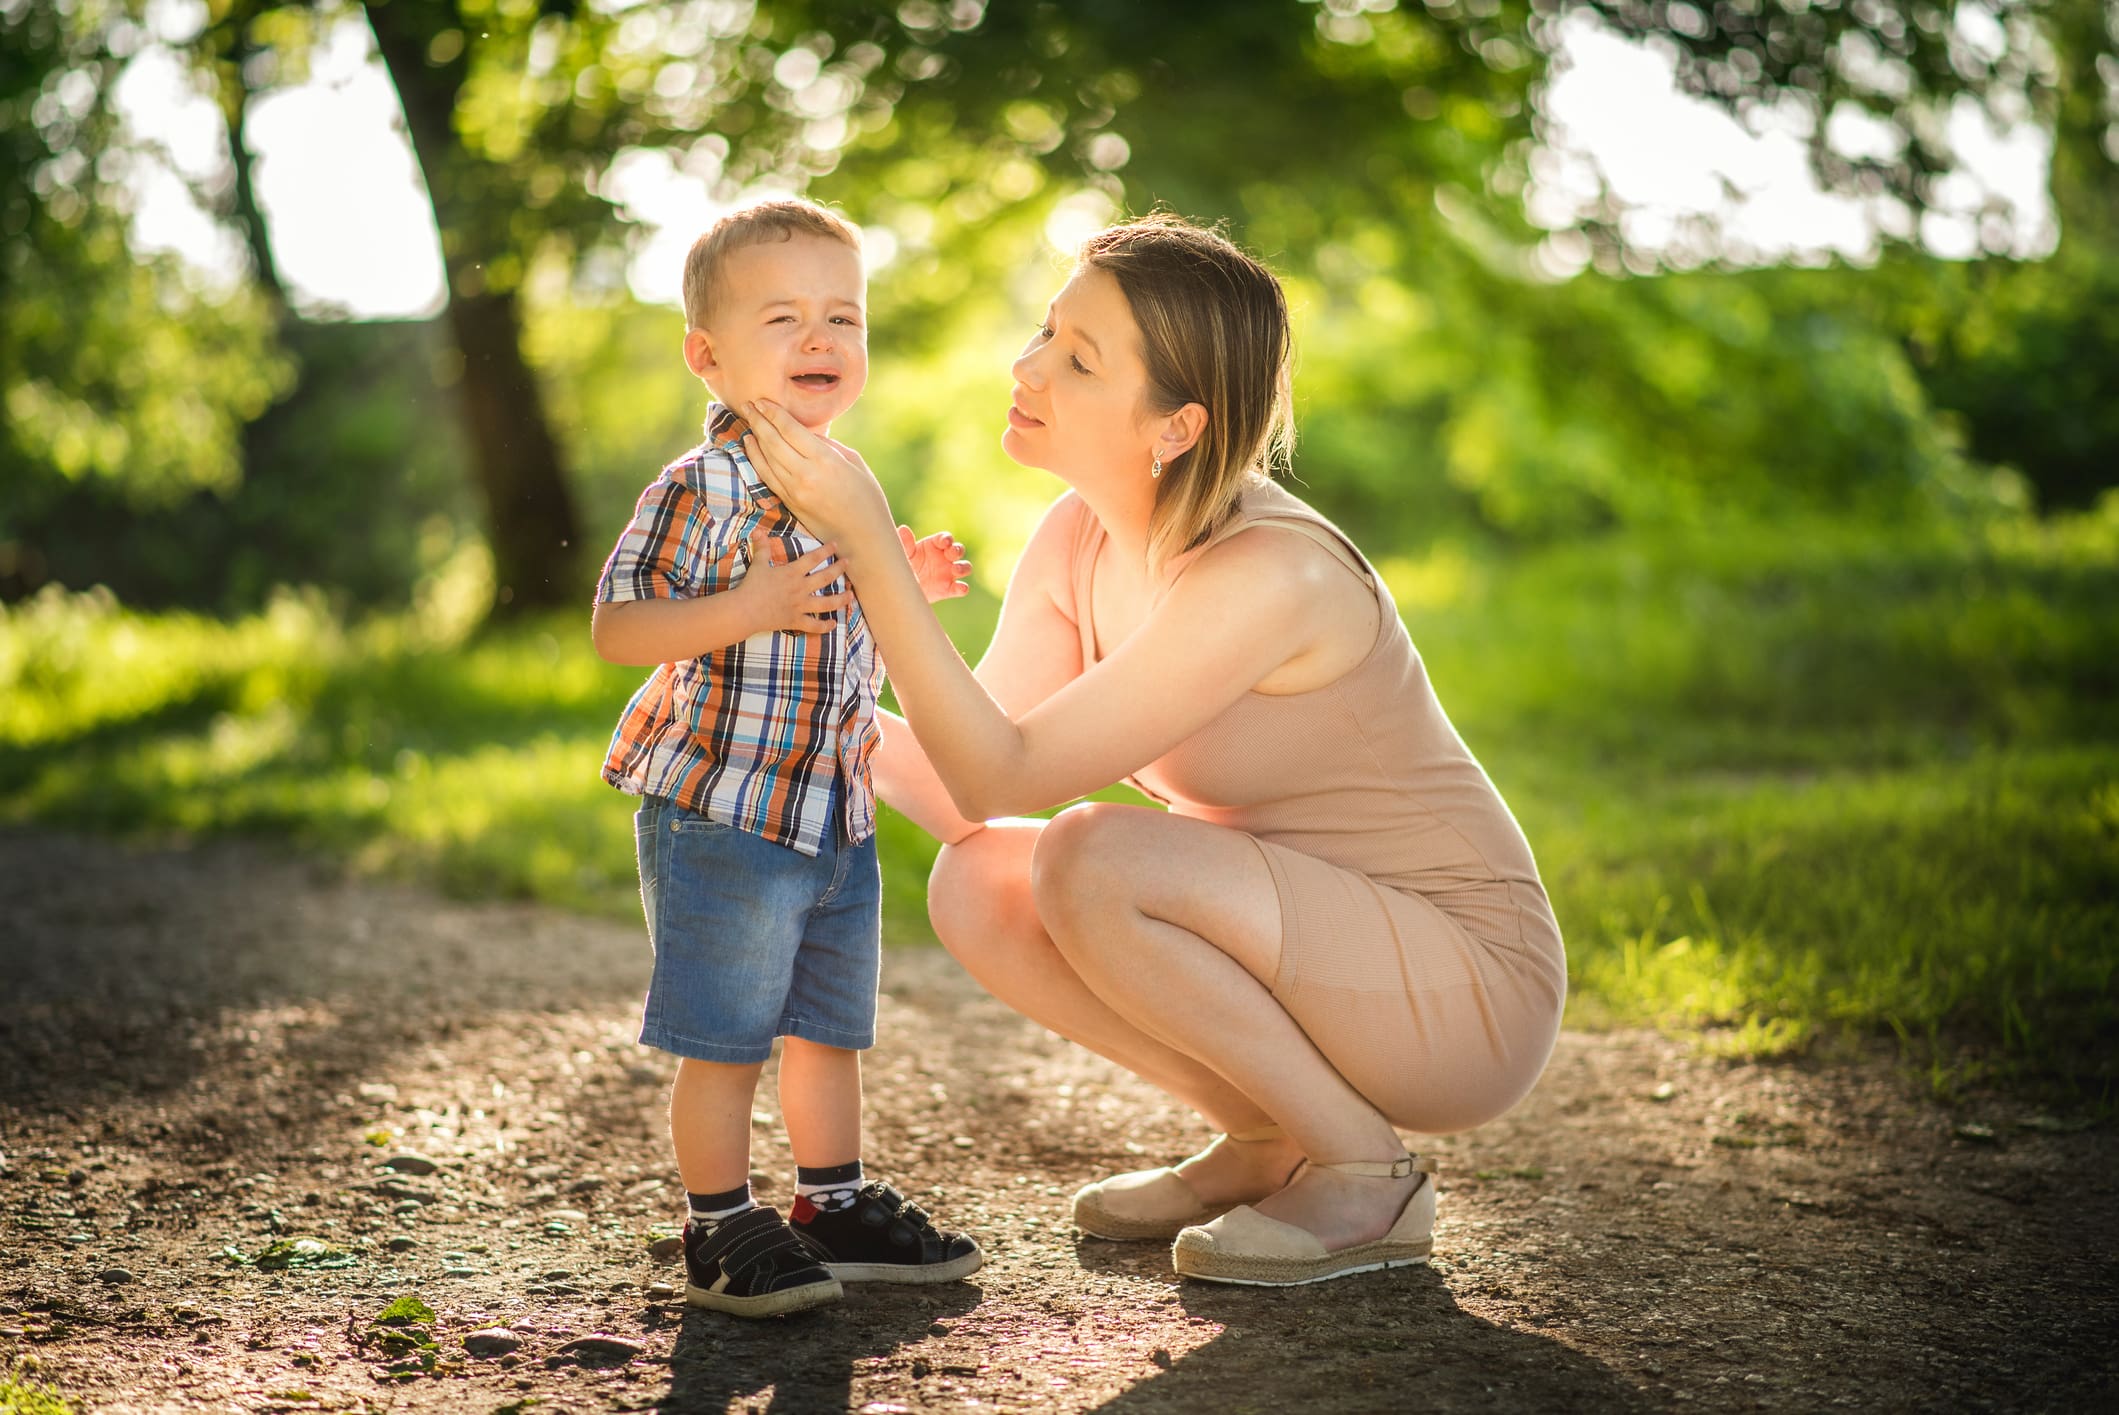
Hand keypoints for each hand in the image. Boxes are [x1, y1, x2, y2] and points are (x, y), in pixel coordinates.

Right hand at [733, 531, 848, 634]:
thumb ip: (762, 548)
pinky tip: (833, 624)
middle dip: (839, 569)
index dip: (826, 550)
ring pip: (826, 603)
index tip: (836, 545)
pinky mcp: (796, 621)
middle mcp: (801, 589)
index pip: (813, 559)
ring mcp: (800, 606)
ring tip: (851, 596)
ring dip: (841, 599)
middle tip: (849, 563)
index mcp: (793, 573)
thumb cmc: (751, 586)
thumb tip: (758, 531)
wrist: (745, 610)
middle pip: (825, 578)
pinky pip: (813, 625)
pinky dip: (824, 626)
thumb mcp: (758, 564)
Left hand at [741, 400, 893, 548]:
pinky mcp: (790, 504)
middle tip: (748, 404)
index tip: (762, 400)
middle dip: (759, 420)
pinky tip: (751, 446)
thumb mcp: (855, 464)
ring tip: (748, 420)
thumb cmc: (868, 500)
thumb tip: (807, 435)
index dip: (773, 413)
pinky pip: (767, 476)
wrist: (864, 540)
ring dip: (754, 437)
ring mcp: (794, 491)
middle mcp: (805, 475)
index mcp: (825, 460)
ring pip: (766, 459)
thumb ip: (829, 446)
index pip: (790, 430)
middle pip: (773, 441)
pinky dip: (756, 459)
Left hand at [899, 526, 971, 602]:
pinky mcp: (948, 588)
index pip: (945, 538)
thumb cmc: (903, 567)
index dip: (947, 539)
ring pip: (965, 567)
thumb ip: (905, 544)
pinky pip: (960, 588)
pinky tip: (961, 588)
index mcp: (934, 545)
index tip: (944, 542)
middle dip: (957, 550)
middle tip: (951, 554)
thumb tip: (903, 529)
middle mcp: (945, 557)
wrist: (902, 588)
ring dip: (963, 567)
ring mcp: (948, 573)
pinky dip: (963, 588)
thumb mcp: (903, 555)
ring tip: (955, 570)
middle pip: (958, 550)